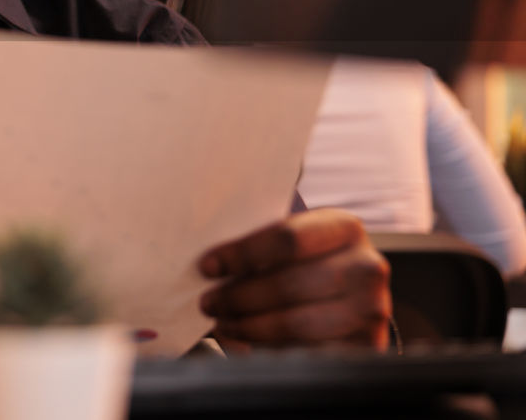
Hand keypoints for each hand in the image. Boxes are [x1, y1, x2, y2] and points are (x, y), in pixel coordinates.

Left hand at [197, 208, 390, 350]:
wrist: (354, 296)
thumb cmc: (310, 263)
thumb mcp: (295, 244)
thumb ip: (262, 245)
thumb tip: (211, 263)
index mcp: (345, 227)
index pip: (287, 238)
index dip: (242, 254)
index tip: (208, 266)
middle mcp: (366, 267)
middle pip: (287, 284)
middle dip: (238, 296)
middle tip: (208, 302)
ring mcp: (371, 309)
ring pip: (295, 322)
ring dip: (249, 325)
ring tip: (223, 322)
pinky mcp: (366, 346)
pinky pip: (308, 351)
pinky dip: (271, 348)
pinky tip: (249, 340)